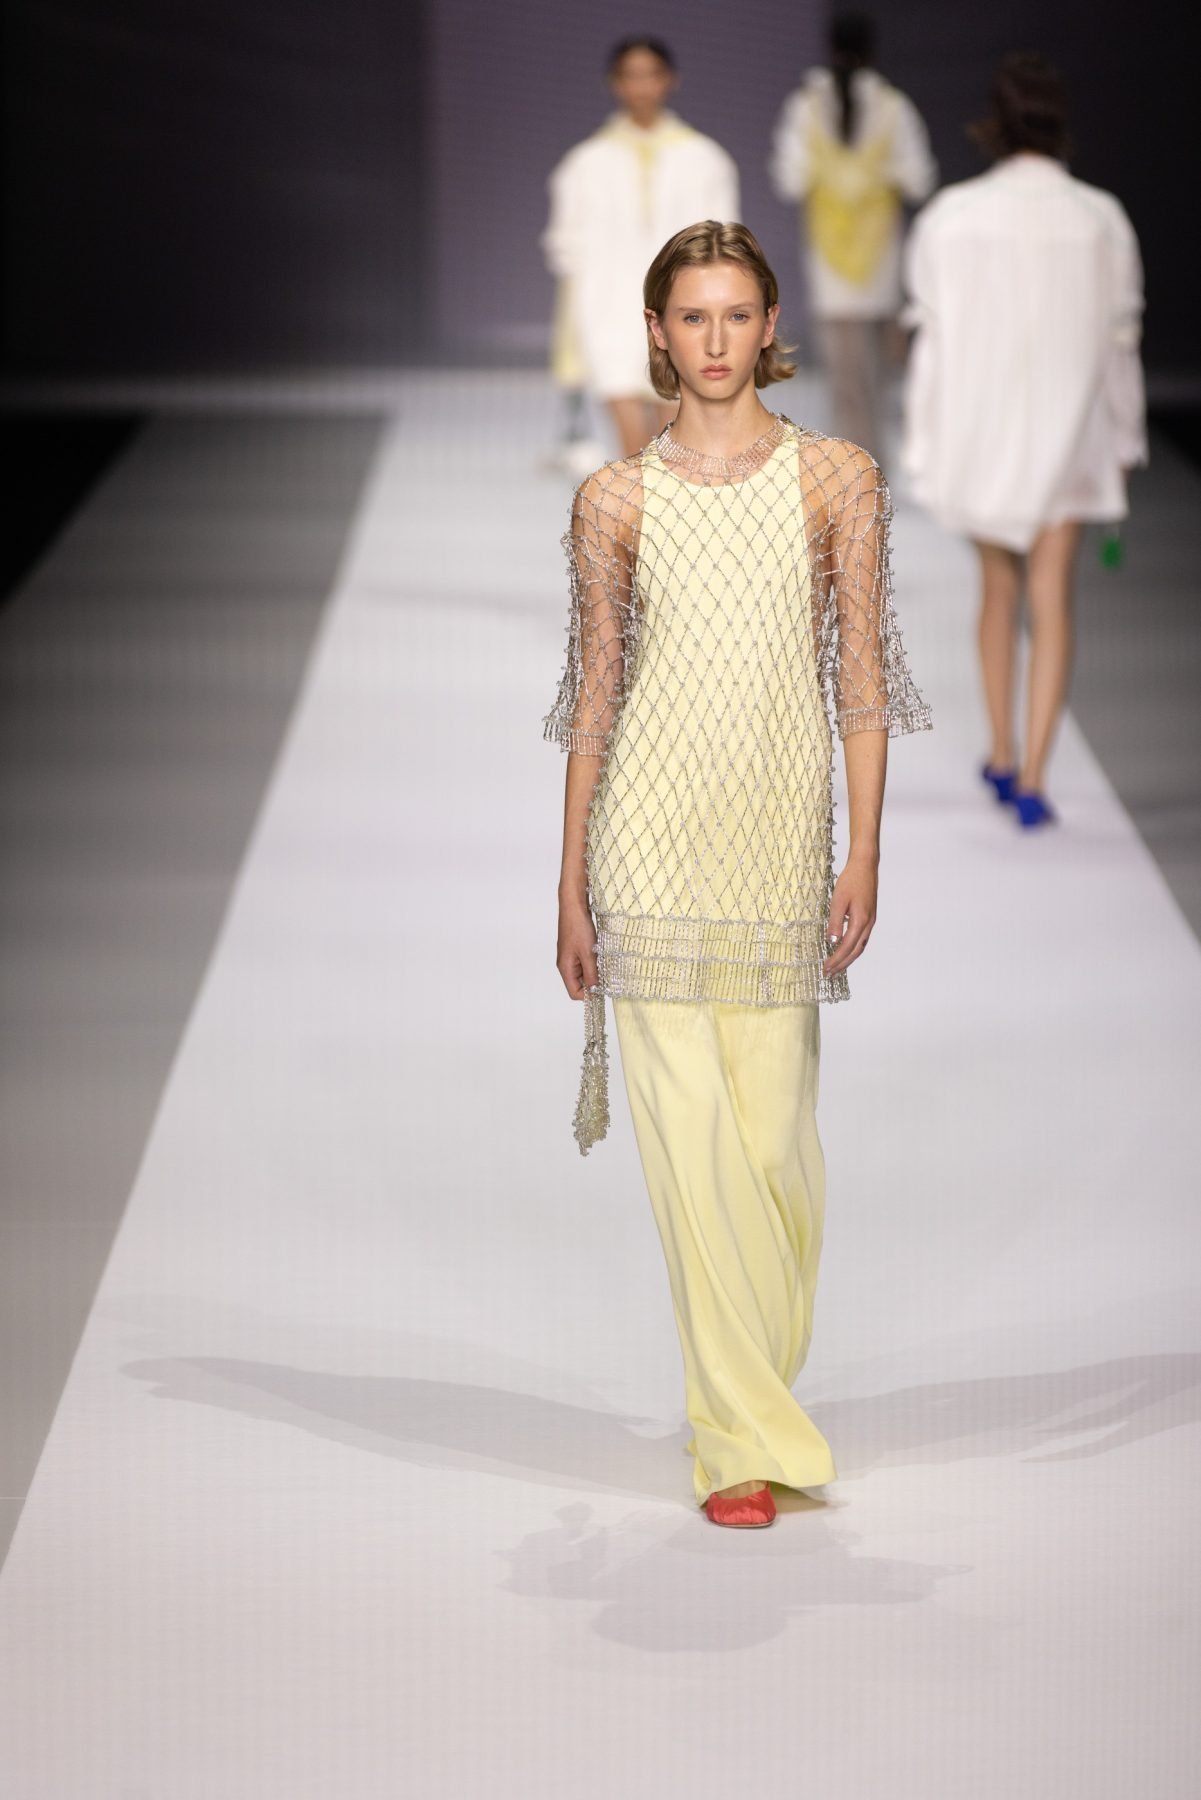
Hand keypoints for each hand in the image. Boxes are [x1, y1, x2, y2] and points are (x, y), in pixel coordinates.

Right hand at [557, 899, 598, 998]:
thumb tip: (595, 992)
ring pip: (584, 973)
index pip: (575, 993)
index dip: (589, 995)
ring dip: (595, 970)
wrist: (573, 905)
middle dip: (594, 982)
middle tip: (607, 973)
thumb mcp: (588, 953)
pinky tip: (600, 953)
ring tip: (603, 961)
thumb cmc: (578, 928)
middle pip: (580, 984)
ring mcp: (570, 956)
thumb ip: (592, 974)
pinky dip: (594, 961)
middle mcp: (566, 965)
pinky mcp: (575, 949)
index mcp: (565, 968)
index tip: (603, 989)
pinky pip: (585, 962)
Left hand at [823, 855, 877, 975]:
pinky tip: (844, 949)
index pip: (846, 948)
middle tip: (829, 974)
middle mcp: (868, 924)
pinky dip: (852, 949)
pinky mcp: (869, 917)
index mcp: (861, 921)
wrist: (865, 866)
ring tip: (836, 966)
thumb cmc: (851, 880)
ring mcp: (870, 921)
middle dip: (842, 965)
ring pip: (860, 947)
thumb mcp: (839, 900)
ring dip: (848, 958)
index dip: (836, 960)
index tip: (825, 969)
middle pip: (855, 952)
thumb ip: (835, 922)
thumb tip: (831, 941)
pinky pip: (861, 939)